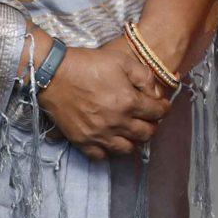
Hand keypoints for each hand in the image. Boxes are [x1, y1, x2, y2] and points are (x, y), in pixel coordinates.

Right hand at [40, 40, 168, 159]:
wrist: (53, 73)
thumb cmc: (88, 64)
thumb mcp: (122, 61)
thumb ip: (145, 77)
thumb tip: (156, 95)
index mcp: (129, 102)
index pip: (157, 113)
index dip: (164, 108)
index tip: (161, 106)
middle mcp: (117, 123)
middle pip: (146, 134)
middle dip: (152, 126)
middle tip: (148, 119)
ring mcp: (99, 135)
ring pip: (127, 149)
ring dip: (134, 141)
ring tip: (131, 131)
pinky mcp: (82, 141)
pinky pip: (101, 156)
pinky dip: (109, 151)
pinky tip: (110, 140)